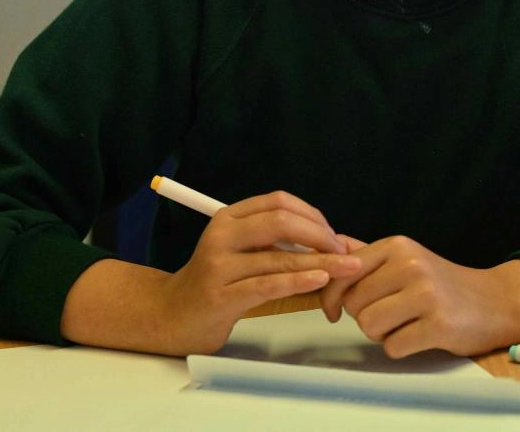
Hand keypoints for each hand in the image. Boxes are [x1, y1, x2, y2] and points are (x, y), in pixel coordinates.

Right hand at [153, 191, 361, 353]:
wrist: (172, 317)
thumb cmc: (216, 283)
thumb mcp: (239, 251)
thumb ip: (272, 241)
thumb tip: (327, 239)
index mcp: (228, 218)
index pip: (277, 202)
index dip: (311, 214)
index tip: (332, 232)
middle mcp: (221, 236)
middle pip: (280, 222)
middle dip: (319, 234)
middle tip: (343, 250)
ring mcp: (219, 266)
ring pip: (279, 257)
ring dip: (319, 261)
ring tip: (346, 267)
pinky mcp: (221, 296)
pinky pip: (267, 285)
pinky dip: (298, 281)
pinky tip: (319, 281)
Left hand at [318, 236, 519, 357]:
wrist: (494, 302)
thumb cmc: (442, 284)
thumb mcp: (407, 258)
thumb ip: (367, 253)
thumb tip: (328, 243)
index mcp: (398, 246)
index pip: (343, 271)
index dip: (331, 296)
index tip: (334, 309)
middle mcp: (411, 264)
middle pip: (354, 303)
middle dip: (364, 316)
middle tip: (389, 315)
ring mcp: (426, 294)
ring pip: (369, 326)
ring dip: (381, 334)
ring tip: (404, 324)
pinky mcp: (438, 324)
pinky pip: (393, 346)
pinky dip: (401, 347)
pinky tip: (419, 336)